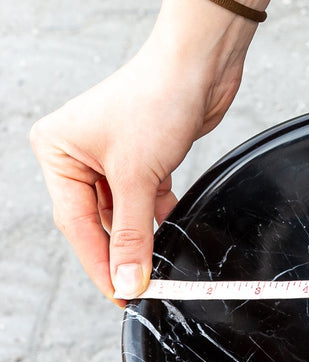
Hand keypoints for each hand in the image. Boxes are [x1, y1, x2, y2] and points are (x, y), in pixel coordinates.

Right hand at [30, 0, 289, 303]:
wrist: (199, 65)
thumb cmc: (156, 101)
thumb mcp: (137, 176)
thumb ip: (133, 234)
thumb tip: (128, 281)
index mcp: (56, 153)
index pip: (76, 224)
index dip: (99, 264)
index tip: (121, 296)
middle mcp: (77, 155)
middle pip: (97, 221)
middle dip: (121, 253)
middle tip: (141, 290)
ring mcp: (111, 157)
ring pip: (124, 213)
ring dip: (142, 237)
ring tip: (157, 268)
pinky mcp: (144, 158)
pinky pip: (145, 201)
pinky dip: (158, 219)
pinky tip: (170, 237)